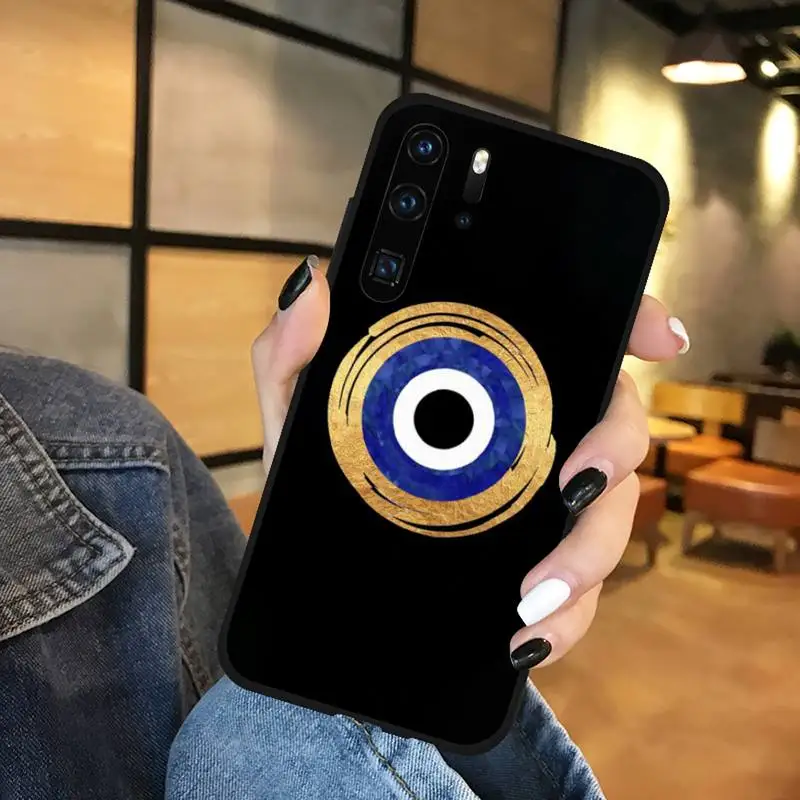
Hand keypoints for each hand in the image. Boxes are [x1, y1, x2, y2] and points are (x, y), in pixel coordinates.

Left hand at [252, 256, 690, 671]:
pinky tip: (528, 637)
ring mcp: (543, 505)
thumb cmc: (326, 476)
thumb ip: (295, 355)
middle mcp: (535, 434)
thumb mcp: (302, 416)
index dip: (632, 321)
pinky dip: (567, 619)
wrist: (324, 577)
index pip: (577, 337)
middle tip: (575, 482)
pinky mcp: (541, 571)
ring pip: (610, 513)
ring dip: (587, 554)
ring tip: (532, 594)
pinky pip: (580, 596)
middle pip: (616, 423)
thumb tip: (313, 288)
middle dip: (616, 450)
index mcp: (495, 382)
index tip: (658, 337)